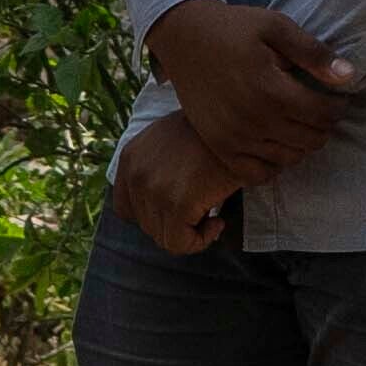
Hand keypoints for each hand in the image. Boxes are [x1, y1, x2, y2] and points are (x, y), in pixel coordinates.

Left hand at [110, 115, 249, 255]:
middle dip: (176, 223)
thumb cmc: (214, 131)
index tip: (180, 208)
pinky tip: (218, 222)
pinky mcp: (175, 205)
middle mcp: (135, 174)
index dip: (154, 215)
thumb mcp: (173, 140)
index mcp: (131, 157)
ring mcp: (153, 190)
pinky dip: (201, 240)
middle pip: (147, 225)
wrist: (240, 121)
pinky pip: (180, 244)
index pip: (126, 209)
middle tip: (203, 209)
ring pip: (164, 238)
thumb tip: (167, 199)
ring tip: (212, 213)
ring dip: (190, 232)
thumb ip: (158, 166)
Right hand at [138, 0, 350, 181]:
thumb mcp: (276, 27)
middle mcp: (253, 120)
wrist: (184, 38)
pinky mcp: (219, 147)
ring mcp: (234, 138)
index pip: (324, 114)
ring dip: (302, 145)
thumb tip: (349, 76)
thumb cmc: (234, 28)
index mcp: (270, 89)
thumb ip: (313, 53)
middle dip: (324, 125)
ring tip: (300, 124)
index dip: (338, 106)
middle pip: (311, 139)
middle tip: (320, 110)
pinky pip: (258, 175)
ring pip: (289, 159)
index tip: (337, 97)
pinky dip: (274, 165)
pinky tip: (277, 145)